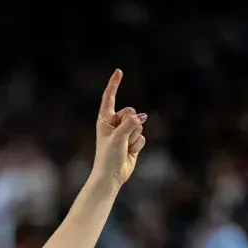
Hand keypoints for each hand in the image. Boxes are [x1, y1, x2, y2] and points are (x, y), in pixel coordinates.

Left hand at [93, 69, 146, 187]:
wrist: (111, 176)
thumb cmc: (108, 157)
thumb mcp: (118, 137)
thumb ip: (130, 123)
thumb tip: (143, 117)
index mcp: (104, 120)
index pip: (109, 98)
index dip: (114, 84)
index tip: (119, 71)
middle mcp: (114, 124)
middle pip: (131, 112)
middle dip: (131, 124)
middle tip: (122, 138)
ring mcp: (124, 132)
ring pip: (139, 125)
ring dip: (134, 138)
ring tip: (124, 148)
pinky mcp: (132, 141)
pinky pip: (142, 137)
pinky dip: (138, 146)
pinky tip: (129, 153)